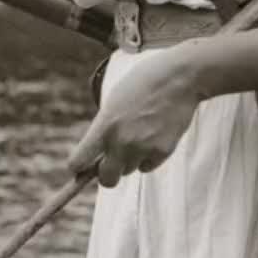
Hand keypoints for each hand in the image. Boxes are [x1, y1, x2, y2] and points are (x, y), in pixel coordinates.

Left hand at [66, 48, 204, 187]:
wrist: (179, 78)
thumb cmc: (144, 83)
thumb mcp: (114, 101)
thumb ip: (104, 127)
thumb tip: (96, 152)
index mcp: (104, 125)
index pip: (78, 161)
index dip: (78, 167)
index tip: (80, 168)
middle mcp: (121, 141)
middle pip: (107, 179)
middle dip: (107, 174)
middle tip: (111, 163)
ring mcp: (143, 148)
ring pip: (129, 170)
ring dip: (130, 161)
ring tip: (139, 136)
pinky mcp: (162, 152)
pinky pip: (148, 166)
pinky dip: (148, 158)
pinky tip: (154, 137)